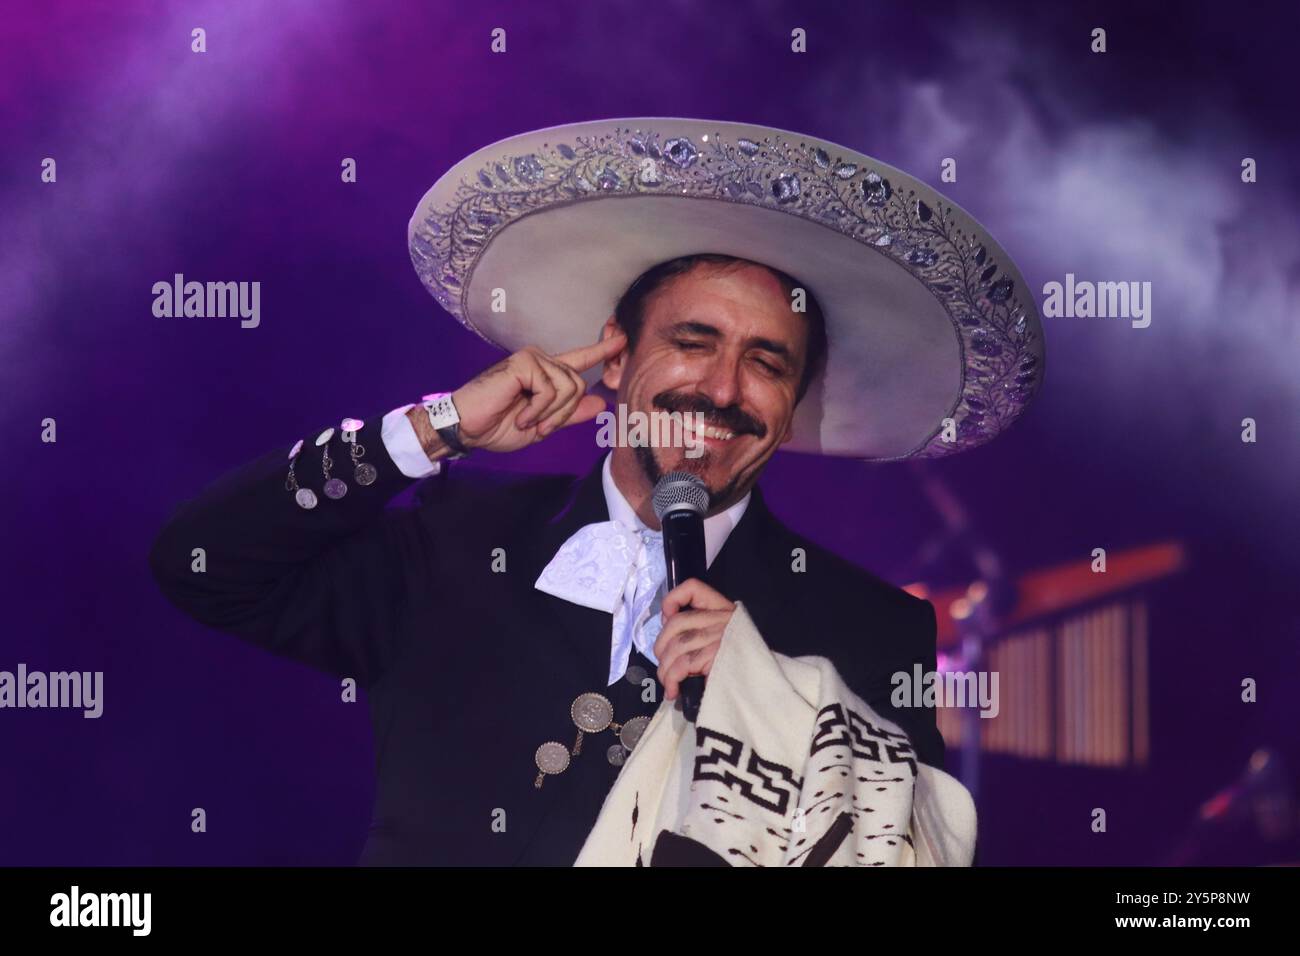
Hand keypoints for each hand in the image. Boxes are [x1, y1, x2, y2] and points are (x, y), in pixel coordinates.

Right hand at [450, 331, 625, 453]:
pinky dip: (538, 409)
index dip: (602, 350)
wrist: (467, 428)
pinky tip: (521, 414)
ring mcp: (533, 359)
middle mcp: (542, 361)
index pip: (580, 360)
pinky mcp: (524, 362)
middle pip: (579, 385)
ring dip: (551, 413)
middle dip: (563, 413)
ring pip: (569, 387)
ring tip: (528, 420)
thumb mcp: (542, 425)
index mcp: (546, 375)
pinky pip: (550, 389)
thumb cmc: (497, 426)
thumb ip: (570, 414)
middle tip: (540, 427)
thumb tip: (600, 402)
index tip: (623, 338)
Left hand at [652, 578, 736, 701]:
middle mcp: (721, 619)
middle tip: (664, 666)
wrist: (765, 685)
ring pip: (676, 646)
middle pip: (676, 623)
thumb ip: (702, 632)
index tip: (666, 618)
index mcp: (724, 610)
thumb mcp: (726, 639)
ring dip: (665, 669)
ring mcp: (719, 636)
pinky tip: (673, 690)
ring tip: (668, 684)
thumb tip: (668, 644)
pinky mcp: (716, 656)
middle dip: (661, 646)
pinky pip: (682, 665)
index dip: (673, 599)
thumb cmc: (744, 665)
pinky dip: (671, 679)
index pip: (694, 588)